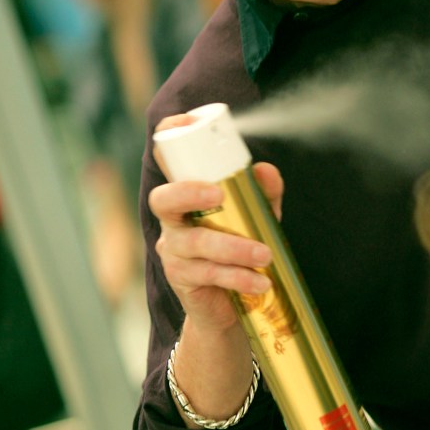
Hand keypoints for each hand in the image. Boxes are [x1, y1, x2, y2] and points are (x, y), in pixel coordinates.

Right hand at [150, 114, 283, 332]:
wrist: (229, 305)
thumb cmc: (240, 250)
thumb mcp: (256, 218)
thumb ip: (263, 194)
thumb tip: (265, 170)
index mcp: (187, 196)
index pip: (168, 161)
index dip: (171, 137)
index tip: (188, 123)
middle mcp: (172, 220)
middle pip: (163, 199)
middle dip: (188, 192)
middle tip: (218, 194)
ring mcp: (173, 250)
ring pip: (194, 242)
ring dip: (234, 247)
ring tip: (265, 255)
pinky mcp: (181, 279)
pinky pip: (207, 274)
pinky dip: (239, 277)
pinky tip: (261, 281)